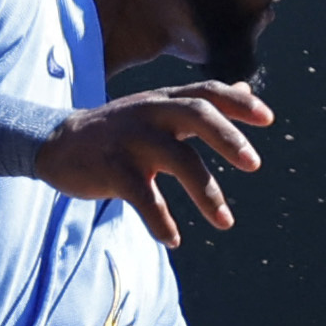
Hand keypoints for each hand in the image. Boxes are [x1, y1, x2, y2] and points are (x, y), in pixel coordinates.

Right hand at [35, 81, 274, 244]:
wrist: (57, 144)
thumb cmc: (120, 129)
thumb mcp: (158, 109)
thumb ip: (198, 102)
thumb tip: (242, 86)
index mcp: (165, 101)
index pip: (207, 92)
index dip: (238, 102)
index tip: (269, 119)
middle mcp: (150, 113)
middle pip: (195, 113)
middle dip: (227, 137)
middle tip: (254, 163)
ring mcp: (130, 139)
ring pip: (177, 159)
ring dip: (206, 192)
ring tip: (226, 222)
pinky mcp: (112, 168)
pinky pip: (143, 196)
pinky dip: (160, 220)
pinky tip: (173, 240)